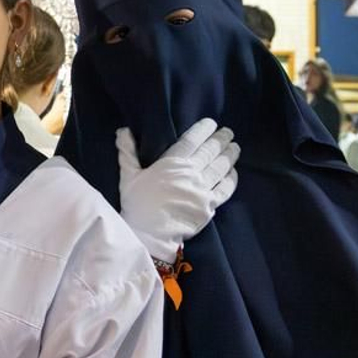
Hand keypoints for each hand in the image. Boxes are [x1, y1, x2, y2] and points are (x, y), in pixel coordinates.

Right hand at [116, 119, 239, 262]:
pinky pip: (225, 188)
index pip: (192, 140)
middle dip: (221, 139)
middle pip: (210, 151)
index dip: (204, 129)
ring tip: (234, 147)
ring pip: (220, 167)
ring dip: (229, 155)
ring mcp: (202, 189)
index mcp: (171, 163)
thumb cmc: (137, 204)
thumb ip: (128, 152)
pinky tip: (233, 171)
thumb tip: (123, 131)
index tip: (212, 123)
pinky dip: (231, 178)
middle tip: (228, 133)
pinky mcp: (209, 205)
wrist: (149, 234)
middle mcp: (190, 173)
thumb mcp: (128, 176)